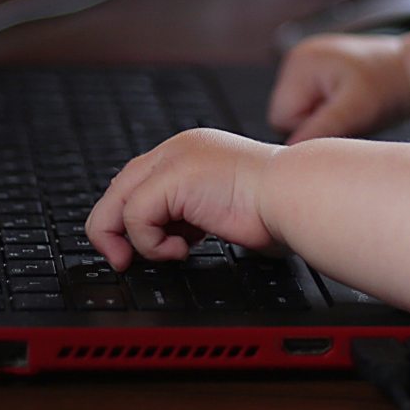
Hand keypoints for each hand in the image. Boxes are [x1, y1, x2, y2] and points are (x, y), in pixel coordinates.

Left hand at [86, 129, 282, 270]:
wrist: (296, 195)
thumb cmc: (278, 207)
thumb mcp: (223, 209)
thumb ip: (194, 215)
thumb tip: (173, 239)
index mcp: (192, 152)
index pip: (140, 181)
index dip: (132, 217)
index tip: (139, 248)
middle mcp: (179, 149)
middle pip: (119, 188)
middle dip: (113, 230)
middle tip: (123, 260)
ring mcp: (174, 160)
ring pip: (117, 203)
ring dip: (135, 240)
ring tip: (168, 253)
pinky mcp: (172, 178)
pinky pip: (135, 217)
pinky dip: (150, 242)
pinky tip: (182, 249)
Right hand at [267, 34, 409, 142]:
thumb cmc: (388, 87)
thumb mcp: (357, 111)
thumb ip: (322, 129)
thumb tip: (291, 151)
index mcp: (300, 62)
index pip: (280, 117)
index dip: (310, 128)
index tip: (343, 121)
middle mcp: (297, 59)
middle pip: (285, 116)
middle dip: (315, 123)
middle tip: (348, 115)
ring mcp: (305, 65)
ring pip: (297, 114)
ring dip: (322, 119)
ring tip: (351, 109)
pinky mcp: (315, 73)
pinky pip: (308, 105)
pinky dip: (327, 111)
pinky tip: (348, 104)